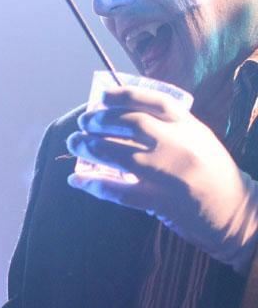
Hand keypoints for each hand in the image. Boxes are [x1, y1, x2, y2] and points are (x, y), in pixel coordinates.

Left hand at [67, 85, 257, 270]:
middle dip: (99, 121)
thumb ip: (170, 124)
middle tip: (83, 123)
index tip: (102, 97)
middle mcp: (178, 146)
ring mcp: (167, 174)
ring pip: (120, 156)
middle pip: (130, 125)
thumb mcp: (198, 138)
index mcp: (189, 126)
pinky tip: (76, 179)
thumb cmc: (212, 171)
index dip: (123, 96)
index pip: (154, 102)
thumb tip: (124, 113)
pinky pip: (118, 191)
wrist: (233, 211)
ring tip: (74, 143)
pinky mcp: (159, 201)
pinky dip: (94, 184)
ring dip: (90, 148)